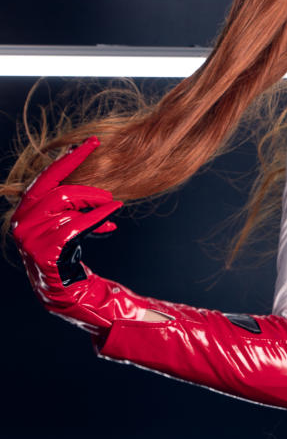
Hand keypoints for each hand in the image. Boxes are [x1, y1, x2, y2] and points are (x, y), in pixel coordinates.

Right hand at [11, 137, 123, 331]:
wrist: (66, 295)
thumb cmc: (68, 258)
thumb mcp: (68, 225)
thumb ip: (72, 205)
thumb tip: (96, 186)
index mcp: (24, 211)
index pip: (45, 178)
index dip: (69, 160)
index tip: (92, 143)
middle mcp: (21, 222)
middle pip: (58, 191)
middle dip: (87, 189)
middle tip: (110, 194)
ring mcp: (30, 238)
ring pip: (67, 206)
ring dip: (95, 205)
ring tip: (113, 207)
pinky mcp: (44, 251)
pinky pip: (75, 227)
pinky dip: (96, 220)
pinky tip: (112, 221)